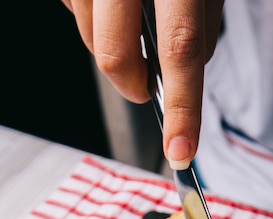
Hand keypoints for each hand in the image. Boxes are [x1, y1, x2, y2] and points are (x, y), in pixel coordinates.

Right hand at [61, 0, 223, 168]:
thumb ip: (198, 32)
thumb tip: (176, 84)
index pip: (180, 49)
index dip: (181, 108)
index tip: (181, 150)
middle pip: (115, 56)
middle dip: (132, 86)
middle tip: (147, 86)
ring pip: (89, 40)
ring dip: (115, 51)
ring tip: (133, 22)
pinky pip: (73, 13)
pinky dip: (95, 24)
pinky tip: (112, 5)